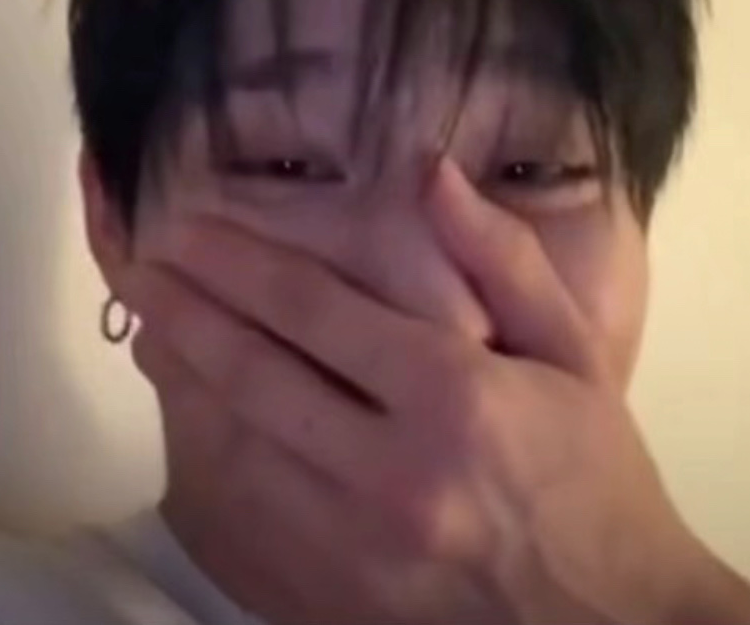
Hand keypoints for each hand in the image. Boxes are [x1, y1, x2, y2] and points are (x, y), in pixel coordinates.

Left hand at [124, 160, 749, 624]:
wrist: (609, 624)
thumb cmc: (594, 475)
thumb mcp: (571, 351)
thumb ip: (501, 256)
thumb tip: (428, 171)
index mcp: (453, 399)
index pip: (315, 311)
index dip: (239, 262)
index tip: (186, 227)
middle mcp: (391, 472)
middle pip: (254, 373)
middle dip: (185, 308)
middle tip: (139, 264)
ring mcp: (352, 545)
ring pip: (231, 445)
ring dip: (180, 377)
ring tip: (148, 323)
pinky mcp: (331, 595)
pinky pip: (239, 514)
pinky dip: (201, 453)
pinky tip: (189, 410)